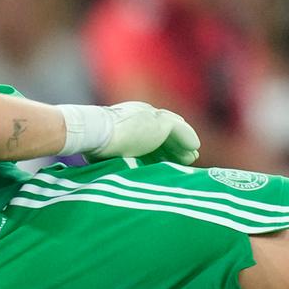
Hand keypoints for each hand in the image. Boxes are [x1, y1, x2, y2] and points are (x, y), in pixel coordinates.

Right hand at [72, 101, 200, 164]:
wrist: (94, 134)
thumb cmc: (94, 147)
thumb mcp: (109, 152)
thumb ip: (122, 156)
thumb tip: (126, 173)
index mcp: (127, 119)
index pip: (147, 133)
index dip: (158, 148)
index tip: (163, 160)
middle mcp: (141, 114)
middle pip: (163, 130)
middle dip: (173, 146)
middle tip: (184, 159)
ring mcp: (151, 116)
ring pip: (173, 131)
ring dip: (182, 146)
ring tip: (192, 158)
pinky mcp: (160, 123)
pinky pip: (180, 131)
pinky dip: (188, 140)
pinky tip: (195, 149)